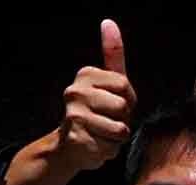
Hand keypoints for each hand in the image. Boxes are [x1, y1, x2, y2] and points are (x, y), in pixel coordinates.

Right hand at [57, 18, 136, 170]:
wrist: (68, 148)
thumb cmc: (95, 113)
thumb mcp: (107, 83)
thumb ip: (112, 54)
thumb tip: (109, 21)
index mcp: (85, 75)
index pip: (125, 86)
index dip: (127, 101)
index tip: (113, 105)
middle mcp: (75, 92)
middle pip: (123, 107)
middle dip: (123, 120)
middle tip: (106, 122)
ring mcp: (74, 116)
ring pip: (119, 129)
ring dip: (116, 138)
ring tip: (101, 135)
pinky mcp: (76, 139)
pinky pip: (110, 148)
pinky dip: (107, 152)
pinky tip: (94, 147)